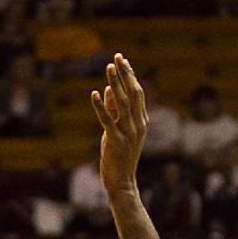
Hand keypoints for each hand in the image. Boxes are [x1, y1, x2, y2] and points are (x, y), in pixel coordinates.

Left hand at [91, 54, 148, 196]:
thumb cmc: (119, 156)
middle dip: (125, 74)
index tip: (123, 60)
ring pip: (122, 103)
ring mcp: (129, 133)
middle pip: (133, 93)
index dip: (130, 75)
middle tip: (117, 57)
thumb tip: (111, 88)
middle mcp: (138, 124)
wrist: (122, 181)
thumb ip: (115, 111)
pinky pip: (107, 120)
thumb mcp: (118, 130)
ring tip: (109, 68)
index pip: (138, 93)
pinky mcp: (116, 141)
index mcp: (142, 121)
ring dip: (115, 84)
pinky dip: (101, 106)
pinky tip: (95, 93)